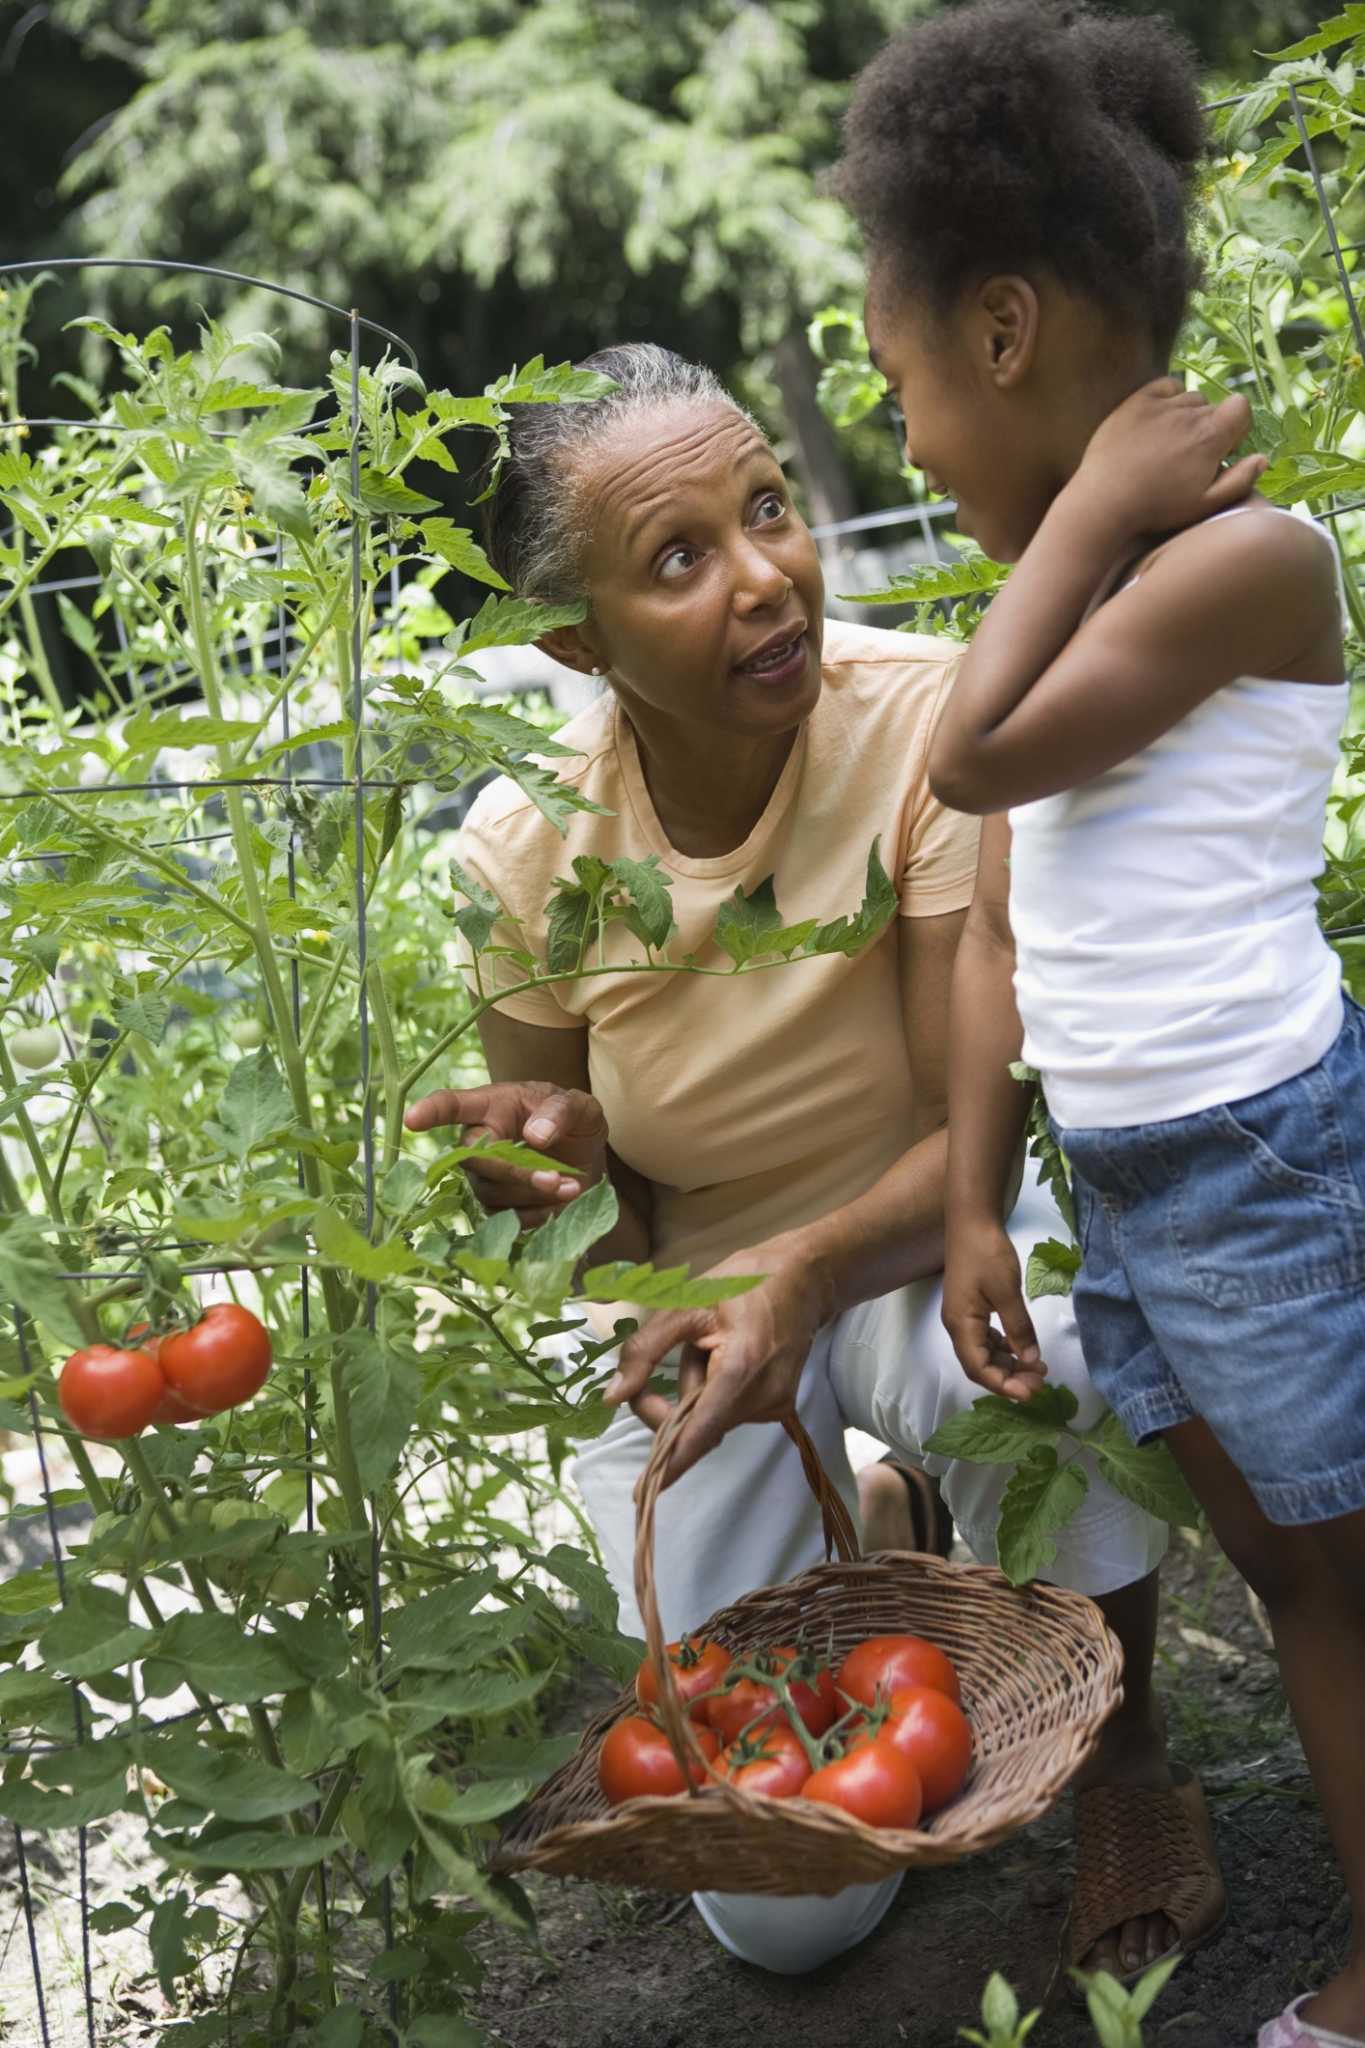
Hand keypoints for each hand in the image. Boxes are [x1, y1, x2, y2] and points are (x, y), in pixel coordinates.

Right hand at [403, 1080, 607, 1228]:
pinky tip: (560, 1202)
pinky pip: (504, 1218)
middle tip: (555, 1179)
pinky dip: (536, 1214)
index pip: (451, 1105)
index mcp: (491, 1106)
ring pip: (491, 1193)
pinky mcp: (496, 1205)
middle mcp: (477, 1141)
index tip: (413, 1118)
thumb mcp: (579, 1106)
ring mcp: (482, 1176)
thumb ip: (560, 1113)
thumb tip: (536, 1136)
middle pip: (474, 1161)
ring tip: (570, 1187)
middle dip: (514, 1173)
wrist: (585, 1155)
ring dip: (532, 1194)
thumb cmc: (574, 1120)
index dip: (430, 1112)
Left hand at [605, 1234, 832, 1485]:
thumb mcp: (683, 1305)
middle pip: (698, 1427)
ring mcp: (776, 1405)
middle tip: (664, 1364)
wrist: (803, 1278)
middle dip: (672, 1405)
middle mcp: (763, 1396)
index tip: (644, 1495)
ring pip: (712, 1421)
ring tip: (710, 1345)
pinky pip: (729, 1414)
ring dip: (696, 1393)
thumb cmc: (741, 1283)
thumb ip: (645, 1352)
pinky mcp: (779, 1407)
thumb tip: (612, 1396)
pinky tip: (726, 1357)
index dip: (671, 1463)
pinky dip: (715, 1395)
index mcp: (740, 1367)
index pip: (700, 1431)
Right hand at [940, 1216, 1045, 1401]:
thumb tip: (1031, 1359)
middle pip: (980, 1365)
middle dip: (1009, 1378)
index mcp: (961, 1325)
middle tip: (1040, 1381)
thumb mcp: (1006, 1292)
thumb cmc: (986, 1254)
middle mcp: (958, 1326)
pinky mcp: (971, 1308)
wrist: (971, 1221)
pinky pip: (986, 1338)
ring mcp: (964, 1317)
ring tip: (1037, 1367)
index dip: (1003, 1386)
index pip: (978, 1369)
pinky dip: (1004, 1348)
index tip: (1031, 1392)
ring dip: (1008, 1364)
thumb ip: (1019, 1328)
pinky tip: (1022, 1348)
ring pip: (984, 1353)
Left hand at [1072, 377, 1266, 542]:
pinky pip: (1165, 387)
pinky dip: (1168, 398)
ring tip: (1171, 444)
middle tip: (1190, 457)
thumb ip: (1239, 481)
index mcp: (1210, 436)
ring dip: (1188, 415)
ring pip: (1189, 398)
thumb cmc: (1157, 509)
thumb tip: (1263, 459)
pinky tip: (1161, 421)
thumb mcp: (1204, 504)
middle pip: (1213, 407)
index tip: (1223, 449)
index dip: (1237, 426)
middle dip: (1210, 427)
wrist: (1104, 502)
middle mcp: (1188, 414)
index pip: (1241, 406)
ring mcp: (1160, 406)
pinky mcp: (1135, 403)